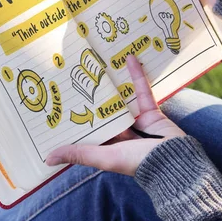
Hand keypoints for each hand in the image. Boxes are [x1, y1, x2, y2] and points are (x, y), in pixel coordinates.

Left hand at [45, 56, 184, 175]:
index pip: (89, 129)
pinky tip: (129, 58)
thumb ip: (79, 154)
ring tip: (100, 63)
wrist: (175, 161)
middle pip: (104, 111)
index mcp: (108, 146)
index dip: (76, 117)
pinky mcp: (151, 111)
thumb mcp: (104, 157)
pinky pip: (142, 90)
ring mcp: (137, 121)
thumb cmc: (137, 162)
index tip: (61, 100)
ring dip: (114, 83)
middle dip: (92, 95)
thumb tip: (46, 159)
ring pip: (122, 99)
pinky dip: (137, 75)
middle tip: (77, 73)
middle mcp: (121, 133)